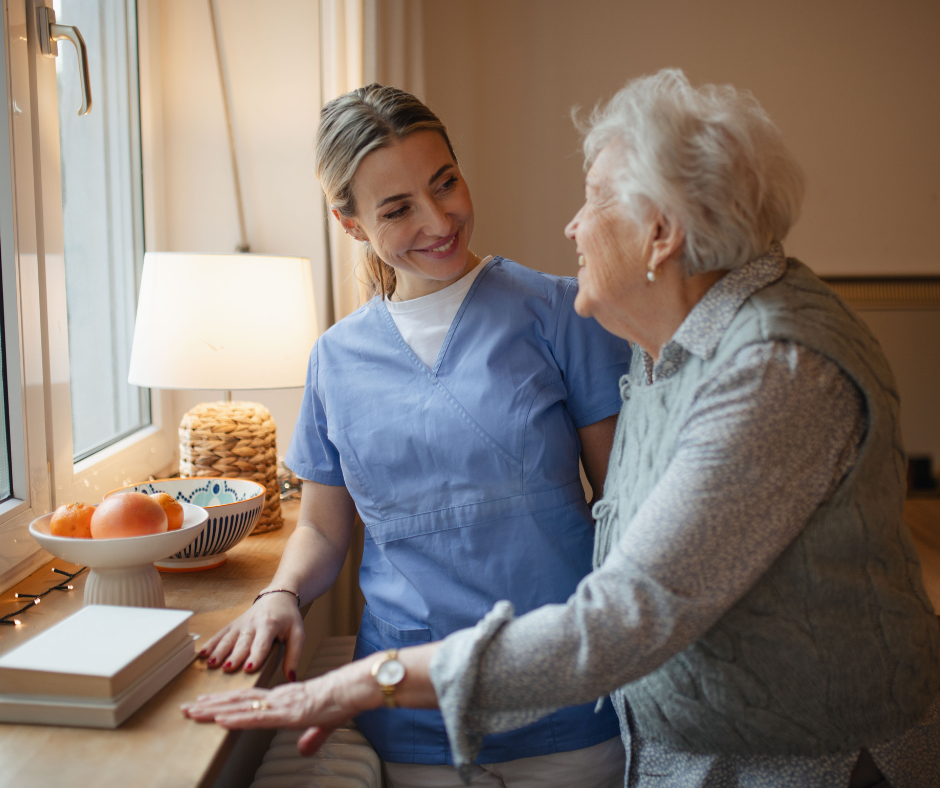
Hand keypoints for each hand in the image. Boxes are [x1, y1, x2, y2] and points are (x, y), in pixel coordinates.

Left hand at [181, 660, 378, 755]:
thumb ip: (312, 737)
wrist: (353, 690)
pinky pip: (257, 717)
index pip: (249, 701)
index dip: (226, 701)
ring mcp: (280, 704)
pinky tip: (220, 719)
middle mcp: (277, 698)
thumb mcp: (324, 725)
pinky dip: (236, 718)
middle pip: (238, 700)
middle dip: (210, 704)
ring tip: (193, 711)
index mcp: (284, 699)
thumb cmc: (341, 702)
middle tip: (186, 707)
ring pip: (241, 706)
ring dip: (215, 709)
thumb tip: (304, 750)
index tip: (205, 703)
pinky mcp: (287, 712)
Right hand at [199, 591, 304, 680]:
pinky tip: (202, 654)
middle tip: (226, 669)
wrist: (278, 596)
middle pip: (242, 642)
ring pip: (228, 638)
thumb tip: (291, 678)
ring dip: (219, 651)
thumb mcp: (298, 634)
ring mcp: (241, 624)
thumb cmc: (288, 618)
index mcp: (270, 626)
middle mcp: (253, 624)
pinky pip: (221, 634)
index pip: (262, 643)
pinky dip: (211, 643)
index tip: (248, 668)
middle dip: (234, 656)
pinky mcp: (233, 624)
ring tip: (211, 663)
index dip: (256, 655)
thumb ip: (294, 656)